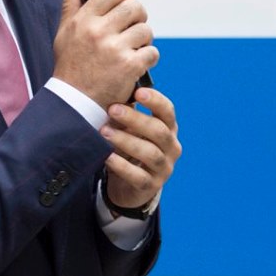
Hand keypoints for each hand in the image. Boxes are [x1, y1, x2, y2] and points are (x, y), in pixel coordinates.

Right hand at [52, 0, 156, 109]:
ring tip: (134, 48)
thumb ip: (69, 5)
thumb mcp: (63, 34)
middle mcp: (98, 32)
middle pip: (134, 7)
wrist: (74, 102)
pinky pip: (152, 52)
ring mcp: (115, 49)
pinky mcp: (129, 66)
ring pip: (145, 30)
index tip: (128, 1)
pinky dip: (149, 58)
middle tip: (133, 27)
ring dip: (144, 39)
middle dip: (139, 16)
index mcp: (83, 20)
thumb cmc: (70, 66)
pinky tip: (137, 63)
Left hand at [101, 85, 180, 211]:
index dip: (155, 100)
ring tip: (104, 132)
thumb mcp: (131, 130)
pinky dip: (121, 166)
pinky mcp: (150, 186)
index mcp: (168, 129)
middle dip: (135, 119)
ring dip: (126, 141)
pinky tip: (107, 157)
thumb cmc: (130, 149)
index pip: (168, 112)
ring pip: (150, 153)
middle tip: (113, 109)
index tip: (138, 92)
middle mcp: (170, 148)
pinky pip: (138, 176)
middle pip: (159, 131)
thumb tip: (110, 89)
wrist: (130, 186)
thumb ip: (126, 113)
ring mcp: (163, 168)